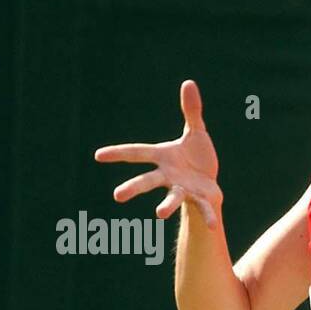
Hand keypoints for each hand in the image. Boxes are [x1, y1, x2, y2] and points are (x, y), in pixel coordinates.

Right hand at [94, 79, 223, 227]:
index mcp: (163, 157)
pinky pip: (203, 207)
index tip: (98, 155)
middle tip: (117, 196)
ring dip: (166, 205)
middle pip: (148, 181)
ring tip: (158, 214)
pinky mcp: (200, 198)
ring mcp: (182, 189)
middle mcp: (168, 176)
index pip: (137, 153)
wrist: (209, 181)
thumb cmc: (196, 157)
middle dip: (134, 187)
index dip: (118, 154)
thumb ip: (191, 111)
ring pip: (172, 197)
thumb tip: (189, 83)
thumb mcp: (195, 132)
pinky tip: (212, 226)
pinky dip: (207, 216)